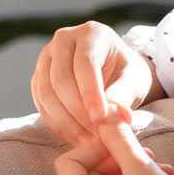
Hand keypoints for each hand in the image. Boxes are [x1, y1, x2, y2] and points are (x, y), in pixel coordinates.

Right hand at [32, 22, 154, 174]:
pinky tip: (75, 137)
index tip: (101, 121)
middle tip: (96, 136)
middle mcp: (63, 40)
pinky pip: (40, 103)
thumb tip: (113, 113)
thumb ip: (125, 93)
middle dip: (78, 112)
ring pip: (46, 93)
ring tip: (87, 141)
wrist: (115, 74)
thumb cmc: (127, 74)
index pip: (85, 64)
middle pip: (60, 79)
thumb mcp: (135, 80)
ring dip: (65, 122)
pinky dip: (56, 123)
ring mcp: (46, 58)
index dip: (91, 95)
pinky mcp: (38, 77)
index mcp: (91, 34)